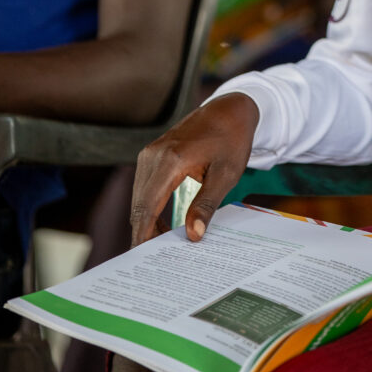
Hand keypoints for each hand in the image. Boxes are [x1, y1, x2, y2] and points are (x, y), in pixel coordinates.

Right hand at [130, 92, 258, 245]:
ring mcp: (150, 153)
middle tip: (155, 262)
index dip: (144, 235)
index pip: (147, 207)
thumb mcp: (226, 174)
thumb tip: (193, 235)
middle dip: (144, 233)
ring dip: (147, 222)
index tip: (143, 259)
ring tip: (161, 248)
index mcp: (170, 160)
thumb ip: (207, 205)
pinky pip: (145, 187)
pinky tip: (162, 226)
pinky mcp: (152, 154)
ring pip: (140, 198)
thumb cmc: (232, 140)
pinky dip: (150, 207)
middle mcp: (153, 155)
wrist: (230, 109)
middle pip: (139, 205)